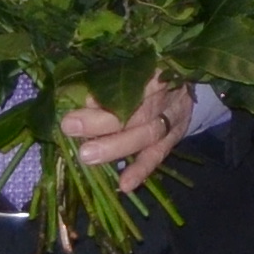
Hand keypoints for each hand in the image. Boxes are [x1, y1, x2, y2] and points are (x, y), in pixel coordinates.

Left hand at [64, 78, 193, 191]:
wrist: (182, 88)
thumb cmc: (146, 75)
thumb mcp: (134, 69)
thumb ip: (108, 77)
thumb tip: (73, 92)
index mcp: (157, 69)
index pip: (136, 80)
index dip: (111, 91)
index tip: (84, 99)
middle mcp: (168, 94)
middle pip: (139, 110)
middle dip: (104, 121)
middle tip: (70, 126)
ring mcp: (173, 118)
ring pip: (147, 134)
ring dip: (116, 147)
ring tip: (87, 156)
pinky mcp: (173, 139)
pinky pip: (158, 156)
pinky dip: (141, 170)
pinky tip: (124, 184)